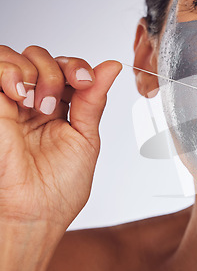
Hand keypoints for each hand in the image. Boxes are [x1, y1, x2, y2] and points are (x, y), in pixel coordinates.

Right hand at [0, 45, 121, 229]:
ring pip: (18, 57)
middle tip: (60, 98)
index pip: (68, 69)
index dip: (78, 67)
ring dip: (37, 71)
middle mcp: (35, 103)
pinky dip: (10, 71)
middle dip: (59, 68)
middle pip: (44, 57)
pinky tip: (20, 95)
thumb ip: (94, 99)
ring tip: (41, 104)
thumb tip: (111, 66)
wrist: (35, 213)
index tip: (87, 82)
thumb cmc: (61, 187)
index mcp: (61, 110)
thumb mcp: (86, 137)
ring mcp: (12, 104)